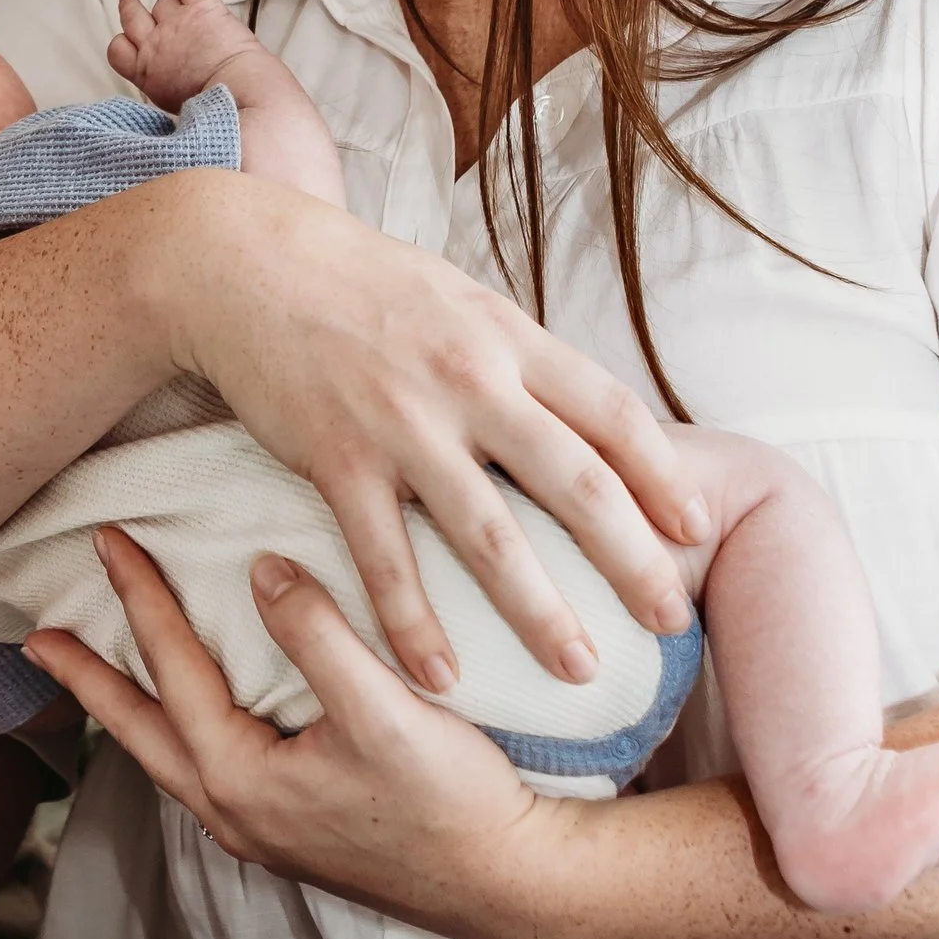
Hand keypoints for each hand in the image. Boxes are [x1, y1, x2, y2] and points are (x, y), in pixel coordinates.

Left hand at [25, 528, 578, 938]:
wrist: (516, 887)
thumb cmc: (453, 804)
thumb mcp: (385, 708)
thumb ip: (318, 635)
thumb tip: (261, 571)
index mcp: (239, 779)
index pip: (170, 669)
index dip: (139, 598)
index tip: (108, 540)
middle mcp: (235, 813)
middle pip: (139, 730)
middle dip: (88, 680)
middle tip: (36, 640)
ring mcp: (263, 832)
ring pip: (171, 755)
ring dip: (131, 708)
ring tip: (99, 673)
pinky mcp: (295, 835)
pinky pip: (209, 769)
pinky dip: (182, 730)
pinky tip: (198, 716)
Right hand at [110, 0, 252, 111]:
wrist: (240, 98)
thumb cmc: (214, 112)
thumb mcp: (172, 108)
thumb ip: (163, 89)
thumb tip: (172, 88)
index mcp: (145, 72)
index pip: (116, 48)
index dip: (125, 42)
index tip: (136, 44)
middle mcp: (154, 43)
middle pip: (130, 15)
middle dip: (134, 11)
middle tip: (144, 12)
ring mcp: (177, 22)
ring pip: (163, 1)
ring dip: (174, 7)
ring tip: (190, 15)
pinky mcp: (202, 7)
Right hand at [142, 170, 700, 687]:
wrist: (240, 262)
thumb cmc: (353, 281)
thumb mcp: (456, 299)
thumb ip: (515, 357)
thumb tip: (577, 415)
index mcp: (506, 338)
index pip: (611, 413)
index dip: (664, 476)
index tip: (698, 531)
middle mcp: (469, 381)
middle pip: (575, 482)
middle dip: (632, 559)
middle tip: (670, 622)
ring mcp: (403, 423)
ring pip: (490, 534)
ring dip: (539, 610)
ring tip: (578, 669)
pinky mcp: (337, 457)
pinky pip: (385, 556)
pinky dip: (414, 622)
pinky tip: (442, 676)